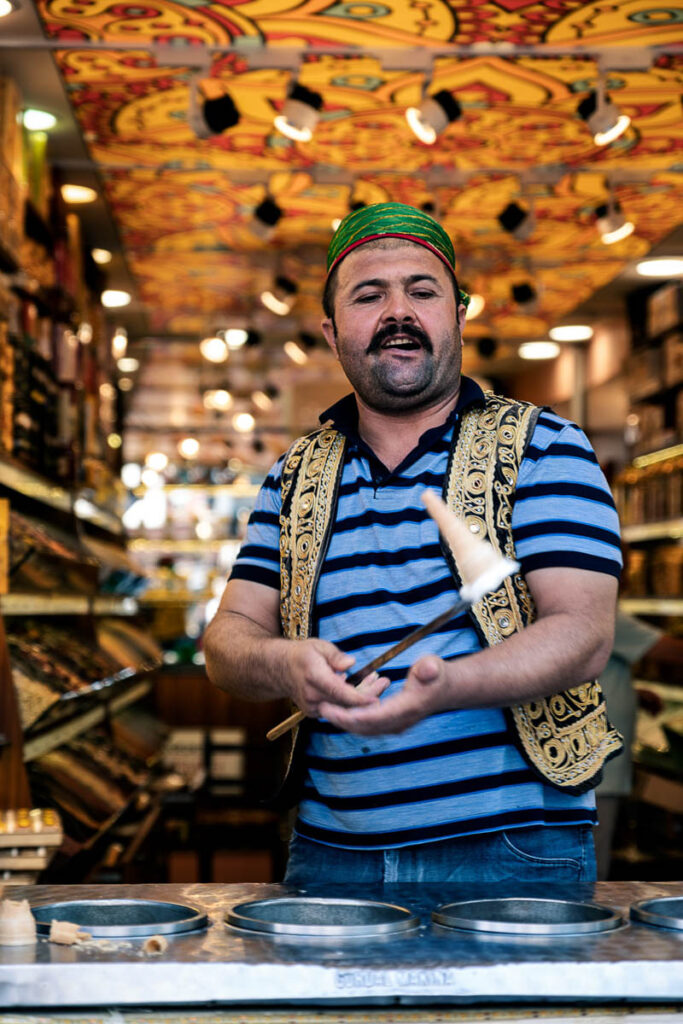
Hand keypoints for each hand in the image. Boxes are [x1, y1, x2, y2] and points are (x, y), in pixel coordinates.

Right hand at [284, 638, 388, 717]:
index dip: (359, 698)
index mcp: (313, 677)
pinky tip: (363, 688)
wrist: (280, 669)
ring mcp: (313, 707)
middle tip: (384, 681)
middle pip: (345, 703)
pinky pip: (339, 709)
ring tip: (377, 682)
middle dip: (368, 695)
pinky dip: (352, 701)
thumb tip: (351, 663)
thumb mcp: (319, 646)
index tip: (376, 699)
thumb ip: (335, 656)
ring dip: (362, 697)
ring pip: (344, 708)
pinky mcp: (316, 713)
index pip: (339, 692)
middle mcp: (312, 696)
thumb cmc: (303, 654)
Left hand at [319, 655, 448, 734]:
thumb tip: (428, 669)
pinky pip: (367, 725)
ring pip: (364, 729)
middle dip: (341, 719)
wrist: (446, 689)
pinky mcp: (391, 723)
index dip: (351, 714)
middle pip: (365, 727)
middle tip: (321, 707)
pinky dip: (352, 719)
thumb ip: (430, 668)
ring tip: (325, 708)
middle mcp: (399, 722)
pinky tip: (338, 709)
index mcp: (407, 709)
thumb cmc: (438, 675)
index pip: (374, 717)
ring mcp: (395, 725)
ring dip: (344, 721)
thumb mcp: (435, 666)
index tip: (332, 707)